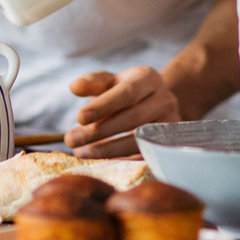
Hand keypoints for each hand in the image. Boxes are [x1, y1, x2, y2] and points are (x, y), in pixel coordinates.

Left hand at [64, 67, 181, 158]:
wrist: (155, 103)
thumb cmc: (125, 92)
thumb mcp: (110, 81)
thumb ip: (93, 82)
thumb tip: (74, 86)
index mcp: (148, 78)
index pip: (127, 92)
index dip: (104, 106)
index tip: (79, 117)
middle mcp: (164, 99)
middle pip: (133, 118)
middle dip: (99, 131)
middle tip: (71, 140)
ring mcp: (169, 123)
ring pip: (139, 139)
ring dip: (106, 149)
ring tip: (80, 152)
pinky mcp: (166, 144)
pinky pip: (143, 155)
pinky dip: (120, 160)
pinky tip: (100, 161)